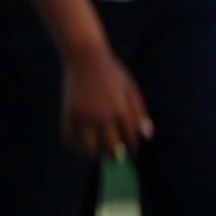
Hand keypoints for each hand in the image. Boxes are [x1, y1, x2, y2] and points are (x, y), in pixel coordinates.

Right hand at [59, 40, 152, 159]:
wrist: (85, 56)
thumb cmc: (111, 71)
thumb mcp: (130, 88)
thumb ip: (139, 112)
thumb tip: (147, 136)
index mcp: (122, 110)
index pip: (131, 139)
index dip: (133, 150)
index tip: (131, 155)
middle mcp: (104, 116)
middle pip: (111, 148)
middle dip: (115, 158)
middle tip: (114, 160)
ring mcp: (85, 115)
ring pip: (89, 148)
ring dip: (94, 156)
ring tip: (95, 155)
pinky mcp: (69, 112)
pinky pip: (69, 138)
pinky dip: (72, 147)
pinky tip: (77, 148)